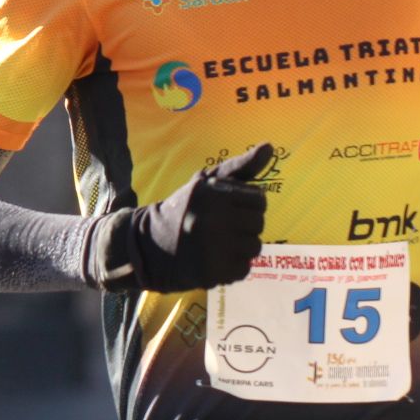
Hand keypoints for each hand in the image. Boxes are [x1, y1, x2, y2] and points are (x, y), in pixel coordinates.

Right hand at [93, 144, 270, 290]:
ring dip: (241, 248)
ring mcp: (214, 248)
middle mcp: (214, 219)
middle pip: (259, 224)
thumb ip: (241, 166)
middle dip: (244, 225)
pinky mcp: (212, 272)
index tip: (229, 209)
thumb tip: (269, 147)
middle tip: (221, 227)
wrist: (149, 245)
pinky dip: (233, 268)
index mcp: (214, 194)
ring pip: (254, 248)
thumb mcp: (207, 182)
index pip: (260, 200)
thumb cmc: (184, 209)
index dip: (247, 204)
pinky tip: (215, 260)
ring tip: (219, 244)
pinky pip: (244, 269)